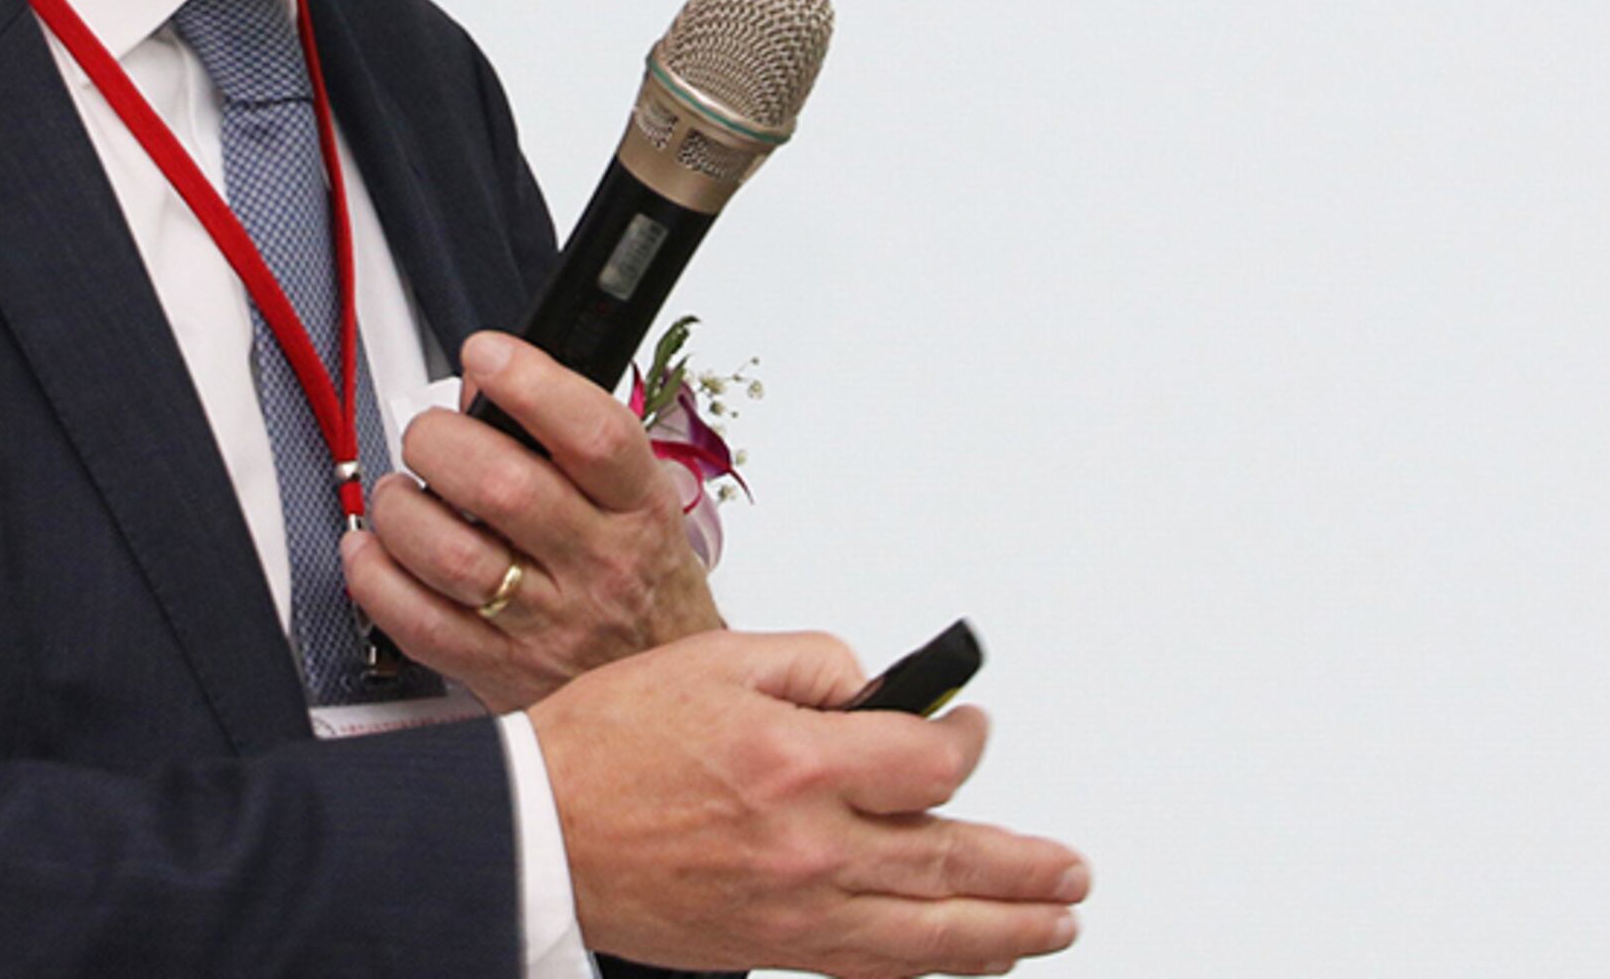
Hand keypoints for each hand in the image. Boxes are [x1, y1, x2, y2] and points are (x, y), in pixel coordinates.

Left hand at [341, 331, 722, 710]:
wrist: (673, 699)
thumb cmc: (645, 585)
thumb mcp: (638, 501)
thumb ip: (567, 441)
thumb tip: (482, 389)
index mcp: (638, 510)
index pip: (593, 434)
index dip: (530, 382)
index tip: (487, 354)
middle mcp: (597, 567)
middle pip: (503, 487)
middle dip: (442, 441)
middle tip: (430, 435)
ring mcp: (547, 626)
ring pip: (449, 555)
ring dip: (401, 510)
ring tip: (400, 495)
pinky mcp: (499, 673)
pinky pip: (417, 622)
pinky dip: (377, 577)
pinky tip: (376, 553)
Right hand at [530, 629, 1091, 978]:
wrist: (537, 830)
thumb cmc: (608, 746)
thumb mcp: (715, 661)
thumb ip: (812, 665)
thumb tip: (878, 687)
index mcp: (799, 760)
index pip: (930, 761)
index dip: (968, 742)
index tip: (973, 729)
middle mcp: (810, 844)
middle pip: (952, 859)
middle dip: (1027, 866)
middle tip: (1073, 869)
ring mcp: (796, 909)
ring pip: (929, 932)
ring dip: (1006, 930)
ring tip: (1056, 923)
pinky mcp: (773, 948)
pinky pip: (874, 967)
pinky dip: (931, 966)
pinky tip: (965, 960)